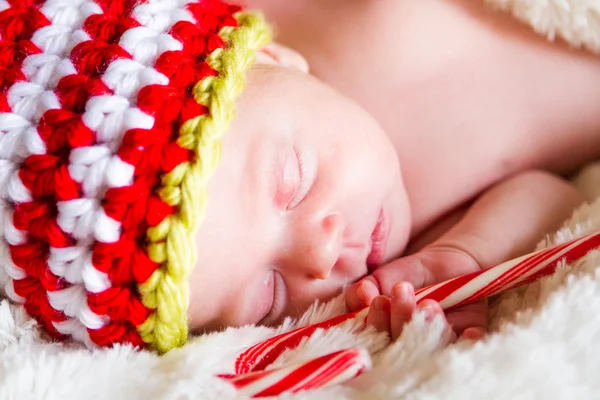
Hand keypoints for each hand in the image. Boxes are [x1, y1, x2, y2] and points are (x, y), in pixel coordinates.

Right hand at [360, 281, 486, 341]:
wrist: (447, 260)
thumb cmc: (410, 274)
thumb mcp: (382, 278)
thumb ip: (366, 289)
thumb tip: (363, 296)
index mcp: (389, 336)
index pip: (378, 341)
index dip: (377, 324)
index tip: (379, 300)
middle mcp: (414, 345)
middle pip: (405, 346)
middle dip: (402, 320)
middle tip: (401, 293)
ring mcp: (442, 342)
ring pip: (434, 346)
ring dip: (428, 325)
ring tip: (428, 302)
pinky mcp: (468, 334)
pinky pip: (469, 345)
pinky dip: (469, 341)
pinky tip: (468, 332)